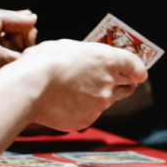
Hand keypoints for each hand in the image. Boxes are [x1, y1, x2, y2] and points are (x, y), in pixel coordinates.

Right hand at [0, 9, 37, 93]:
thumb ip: (13, 18)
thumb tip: (33, 18)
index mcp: (7, 61)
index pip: (35, 50)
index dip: (27, 38)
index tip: (11, 31)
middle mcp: (6, 78)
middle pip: (28, 61)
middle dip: (20, 45)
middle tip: (1, 37)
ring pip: (17, 70)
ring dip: (10, 56)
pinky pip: (6, 79)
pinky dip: (1, 67)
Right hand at [21, 40, 147, 131]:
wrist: (29, 87)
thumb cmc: (43, 62)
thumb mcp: (67, 47)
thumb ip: (86, 55)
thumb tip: (86, 59)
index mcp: (107, 59)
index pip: (137, 67)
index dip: (137, 70)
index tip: (137, 72)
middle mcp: (109, 82)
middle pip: (128, 87)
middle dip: (122, 84)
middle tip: (109, 82)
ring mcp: (100, 103)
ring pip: (106, 101)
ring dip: (97, 97)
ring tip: (73, 91)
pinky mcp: (88, 120)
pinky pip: (89, 114)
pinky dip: (80, 110)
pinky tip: (63, 103)